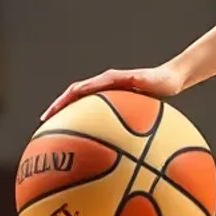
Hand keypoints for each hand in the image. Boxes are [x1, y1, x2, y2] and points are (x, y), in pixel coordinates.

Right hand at [40, 63, 185, 121]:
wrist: (170, 79)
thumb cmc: (162, 81)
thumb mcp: (152, 80)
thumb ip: (141, 79)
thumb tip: (133, 78)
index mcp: (109, 79)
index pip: (80, 88)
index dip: (64, 99)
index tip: (52, 112)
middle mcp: (105, 83)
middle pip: (74, 95)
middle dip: (58, 107)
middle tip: (45, 122)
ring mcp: (107, 91)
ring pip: (81, 102)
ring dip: (67, 112)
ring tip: (56, 130)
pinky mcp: (113, 98)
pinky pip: (94, 110)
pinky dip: (85, 119)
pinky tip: (85, 137)